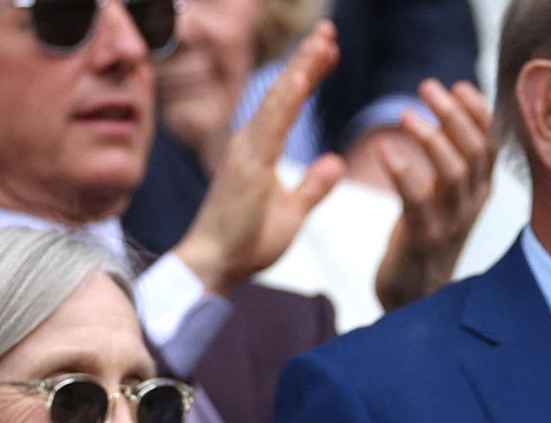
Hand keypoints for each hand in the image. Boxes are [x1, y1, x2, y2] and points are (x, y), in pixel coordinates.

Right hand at [172, 24, 346, 295]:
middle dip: (307, 60)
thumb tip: (335, 162)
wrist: (215, 263)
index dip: (309, 75)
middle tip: (330, 32)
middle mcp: (251, 141)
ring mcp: (247, 149)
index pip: (289, 103)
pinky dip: (289, 98)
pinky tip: (304, 76)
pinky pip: (272, 124)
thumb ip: (313, 186)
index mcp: (260, 149)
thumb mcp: (292, 211)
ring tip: (324, 42)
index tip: (329, 52)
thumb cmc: (247, 241)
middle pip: (284, 92)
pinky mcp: (247, 163)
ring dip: (302, 69)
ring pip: (279, 99)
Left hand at [369, 80, 495, 312]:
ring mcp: (450, 222)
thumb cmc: (425, 237)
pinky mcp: (422, 237)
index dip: (481, 113)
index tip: (460, 85)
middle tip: (428, 86)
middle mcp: (471, 205)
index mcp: (479, 192)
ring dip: (431, 138)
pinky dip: (403, 172)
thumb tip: (457, 111)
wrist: (416, 296)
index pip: (492, 145)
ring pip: (453, 173)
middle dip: (454, 115)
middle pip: (476, 152)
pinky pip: (417, 199)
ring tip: (406, 114)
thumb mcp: (448, 197)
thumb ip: (454, 161)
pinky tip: (386, 151)